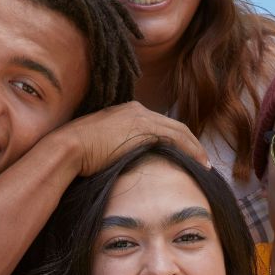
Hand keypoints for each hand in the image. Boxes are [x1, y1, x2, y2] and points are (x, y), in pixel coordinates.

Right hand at [55, 101, 207, 176]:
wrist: (69, 147)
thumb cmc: (77, 153)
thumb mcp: (100, 146)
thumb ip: (116, 148)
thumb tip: (122, 164)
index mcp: (126, 111)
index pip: (159, 124)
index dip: (176, 139)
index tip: (184, 153)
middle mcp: (136, 110)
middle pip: (173, 125)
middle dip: (191, 142)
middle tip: (202, 159)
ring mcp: (141, 117)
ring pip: (179, 130)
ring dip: (195, 147)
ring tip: (205, 164)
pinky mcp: (144, 129)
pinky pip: (176, 138)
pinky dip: (191, 150)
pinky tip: (199, 163)